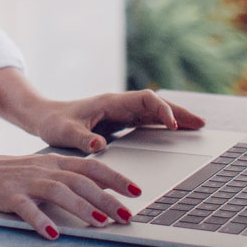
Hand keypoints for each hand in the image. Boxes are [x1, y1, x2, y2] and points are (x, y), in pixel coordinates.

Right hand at [0, 147, 142, 238]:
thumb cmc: (6, 175)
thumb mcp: (39, 170)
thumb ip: (65, 178)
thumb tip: (98, 194)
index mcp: (53, 162)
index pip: (91, 167)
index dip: (115, 178)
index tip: (136, 191)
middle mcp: (42, 169)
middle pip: (80, 181)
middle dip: (107, 198)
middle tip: (127, 215)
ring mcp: (25, 182)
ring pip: (58, 191)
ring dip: (82, 207)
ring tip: (100, 222)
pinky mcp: (7, 196)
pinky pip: (26, 209)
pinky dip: (40, 221)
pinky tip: (52, 234)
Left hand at [30, 90, 205, 153]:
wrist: (44, 118)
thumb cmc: (53, 123)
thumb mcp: (64, 133)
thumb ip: (81, 139)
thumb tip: (98, 146)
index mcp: (110, 103)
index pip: (145, 100)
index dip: (162, 110)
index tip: (174, 125)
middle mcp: (119, 105)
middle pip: (156, 103)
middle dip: (178, 111)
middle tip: (201, 124)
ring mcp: (121, 113)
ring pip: (154, 112)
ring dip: (175, 117)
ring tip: (198, 128)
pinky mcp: (120, 123)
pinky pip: (147, 122)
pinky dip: (164, 126)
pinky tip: (177, 134)